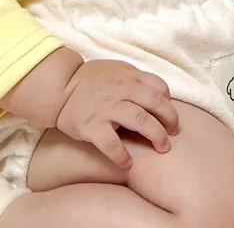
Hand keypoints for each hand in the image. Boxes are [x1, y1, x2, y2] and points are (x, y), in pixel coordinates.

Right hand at [56, 59, 178, 168]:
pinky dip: (122, 155)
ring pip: (141, 120)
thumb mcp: (116, 70)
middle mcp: (121, 89)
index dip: (168, 101)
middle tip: (173, 133)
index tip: (168, 114)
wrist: (60, 87)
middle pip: (156, 103)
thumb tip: (158, 95)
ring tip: (162, 147)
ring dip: (156, 135)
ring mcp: (108, 107)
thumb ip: (135, 80)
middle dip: (170, 119)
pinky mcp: (93, 125)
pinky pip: (112, 143)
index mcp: (129, 76)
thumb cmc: (91, 80)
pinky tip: (128, 162)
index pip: (159, 86)